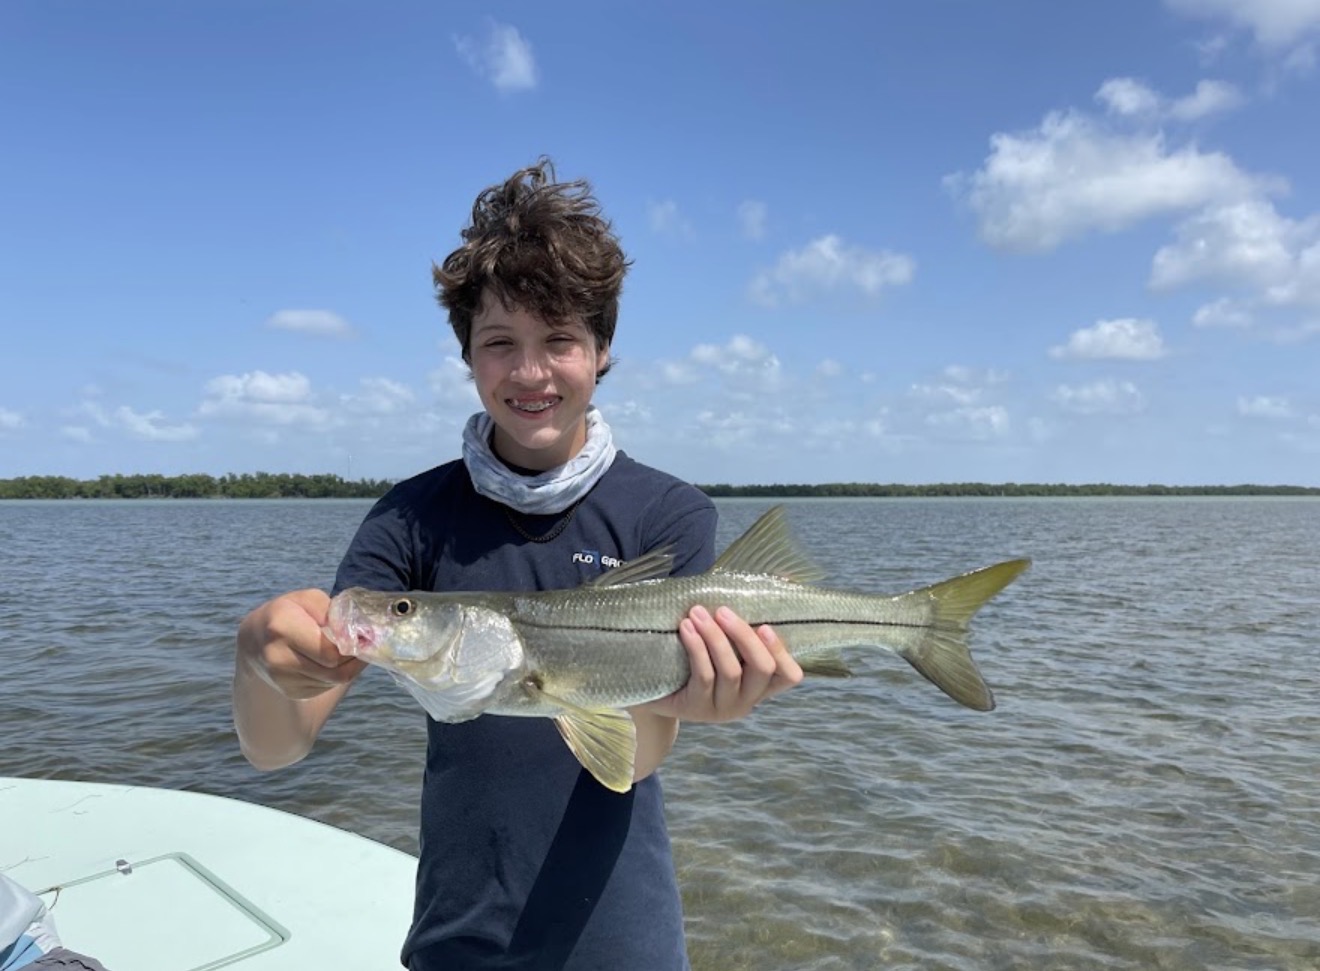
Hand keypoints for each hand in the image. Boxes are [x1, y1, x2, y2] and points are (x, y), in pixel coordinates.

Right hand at [236, 589, 365, 700]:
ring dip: (347, 668)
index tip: (364, 637)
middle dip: (353, 659)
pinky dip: (334, 676)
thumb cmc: (288, 613)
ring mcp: (282, 679)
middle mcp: (277, 657)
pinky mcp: (290, 692)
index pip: (330, 651)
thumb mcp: (307, 599)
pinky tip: (331, 662)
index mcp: (281, 628)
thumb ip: (332, 612)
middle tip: (363, 646)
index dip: (352, 645)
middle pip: (335, 670)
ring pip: (333, 681)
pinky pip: (325, 688)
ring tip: (348, 652)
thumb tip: (357, 634)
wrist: (256, 640)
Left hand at [646, 605, 802, 722]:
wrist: (653, 690)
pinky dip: (697, 648)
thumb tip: (782, 576)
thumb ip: (743, 620)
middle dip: (744, 636)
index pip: (789, 676)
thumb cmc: (693, 658)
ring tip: (697, 613)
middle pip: (762, 668)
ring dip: (715, 637)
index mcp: (759, 685)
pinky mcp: (697, 709)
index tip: (765, 626)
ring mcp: (722, 708)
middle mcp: (746, 701)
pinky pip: (704, 676)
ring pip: (731, 671)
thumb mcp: (721, 642)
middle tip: (722, 611)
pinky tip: (686, 629)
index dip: (782, 652)